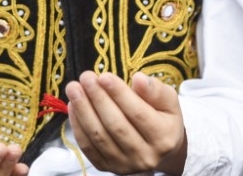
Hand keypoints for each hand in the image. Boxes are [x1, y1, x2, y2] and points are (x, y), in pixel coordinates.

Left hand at [65, 71, 186, 174]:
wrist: (161, 153)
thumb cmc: (164, 121)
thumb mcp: (169, 103)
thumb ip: (155, 90)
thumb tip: (139, 78)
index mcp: (163, 137)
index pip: (138, 113)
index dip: (120, 94)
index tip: (105, 76)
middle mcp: (144, 155)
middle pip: (116, 125)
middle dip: (98, 99)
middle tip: (86, 78)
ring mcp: (123, 164)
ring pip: (99, 136)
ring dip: (83, 110)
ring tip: (74, 88)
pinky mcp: (106, 167)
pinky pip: (88, 147)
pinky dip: (78, 126)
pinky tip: (73, 107)